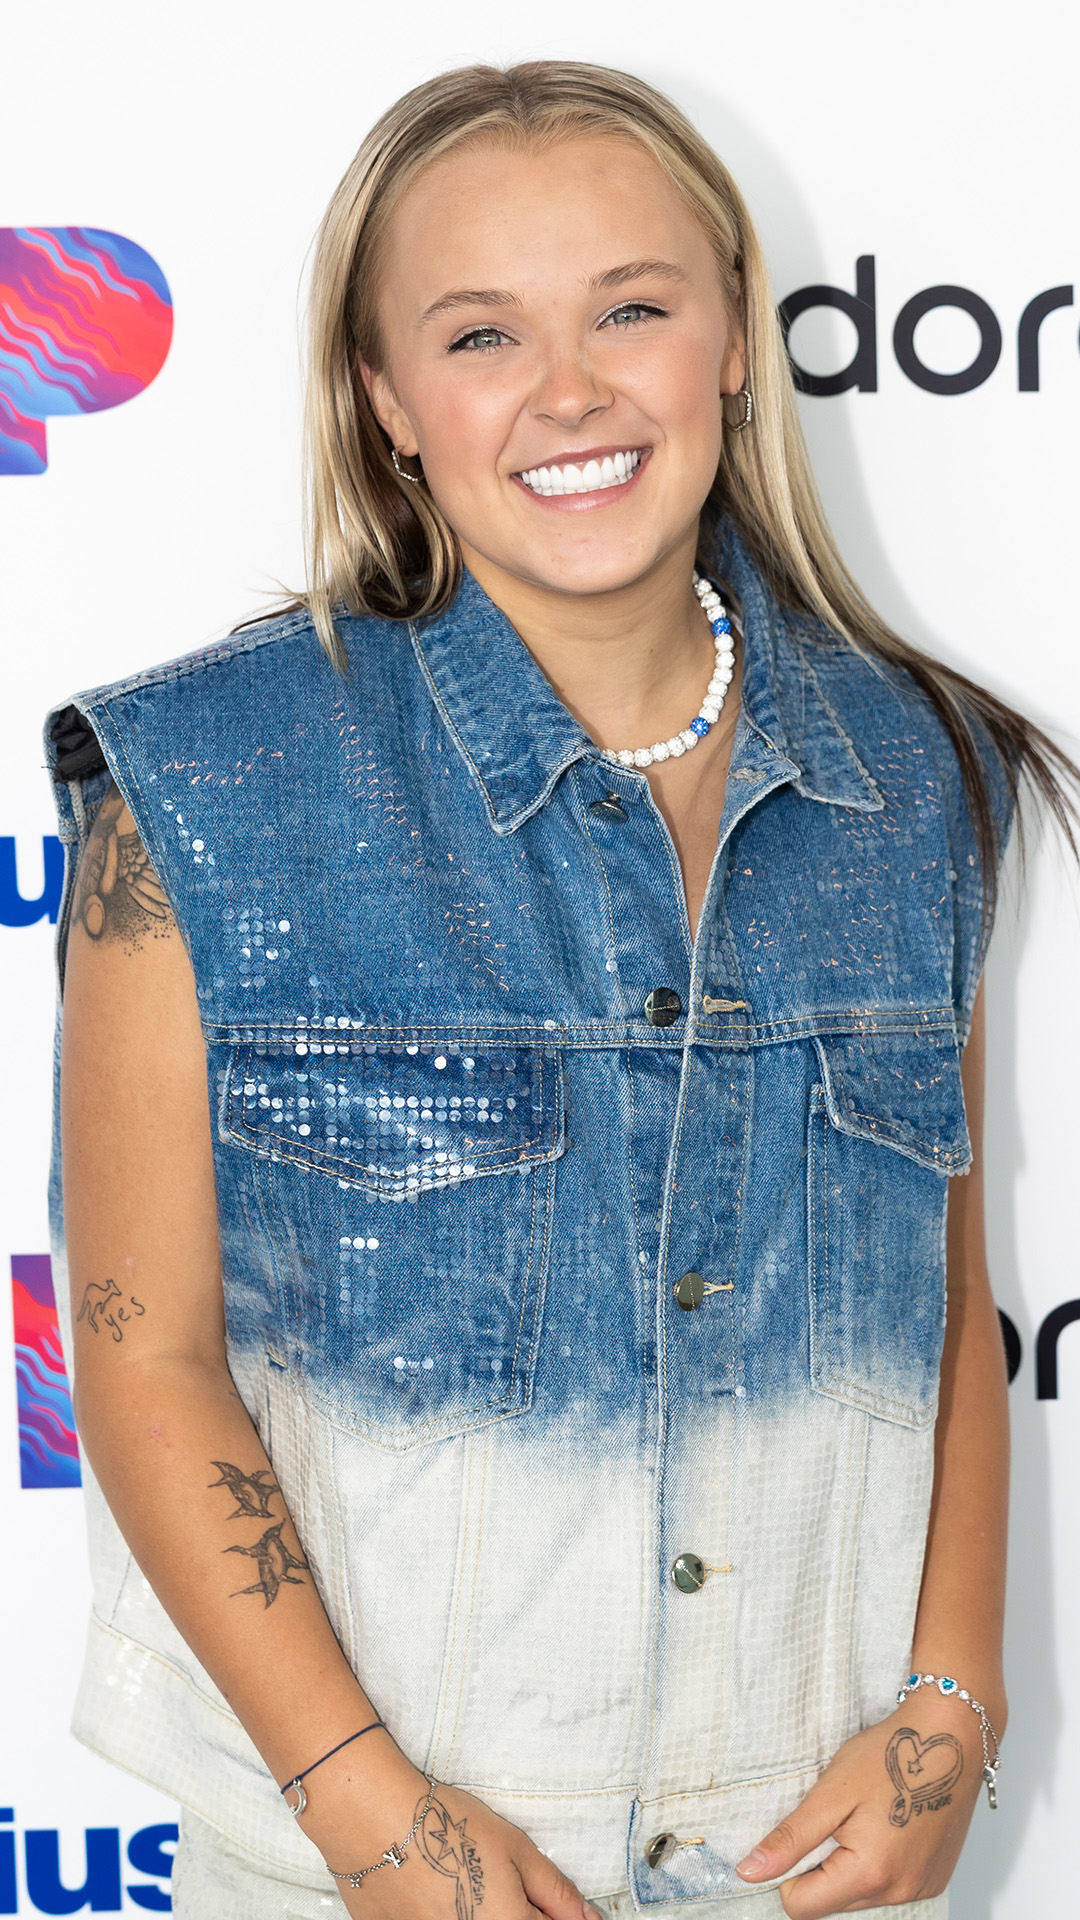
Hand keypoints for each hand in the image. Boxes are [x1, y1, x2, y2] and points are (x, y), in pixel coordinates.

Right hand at [303, 1747, 600, 1919]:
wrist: (375, 1823)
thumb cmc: (446, 1830)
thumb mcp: (517, 1851)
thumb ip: (557, 1893)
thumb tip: (589, 1919)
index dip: (554, 1914)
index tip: (545, 1901)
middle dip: (518, 1912)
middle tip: (498, 1885)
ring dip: (485, 1913)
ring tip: (464, 1885)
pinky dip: (448, 1914)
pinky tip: (439, 1896)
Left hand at [734, 1695, 992, 1915]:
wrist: (948, 1737)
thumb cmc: (889, 1755)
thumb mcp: (831, 1792)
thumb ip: (791, 1838)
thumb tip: (751, 1872)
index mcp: (869, 1874)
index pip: (802, 1908)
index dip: (788, 1874)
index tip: (800, 1835)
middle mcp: (900, 1892)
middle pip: (831, 1903)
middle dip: (820, 1867)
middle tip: (834, 1818)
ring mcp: (921, 1889)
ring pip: (859, 1896)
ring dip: (849, 1866)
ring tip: (863, 1818)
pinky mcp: (934, 1880)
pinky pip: (888, 1887)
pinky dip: (877, 1864)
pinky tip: (885, 1826)